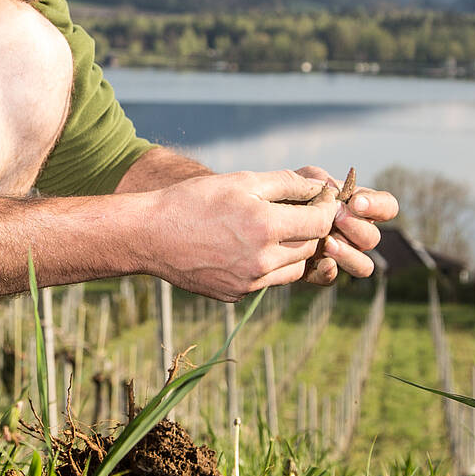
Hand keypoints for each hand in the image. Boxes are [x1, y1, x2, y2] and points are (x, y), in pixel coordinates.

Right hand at [143, 170, 339, 301]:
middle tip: (299, 212)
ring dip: (292, 251)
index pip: (319, 223)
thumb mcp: (241, 181)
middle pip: (309, 247)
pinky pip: (266, 282)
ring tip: (274, 230)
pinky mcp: (235, 295)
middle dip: (309, 229)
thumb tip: (319, 185)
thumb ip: (286, 183)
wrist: (150, 235)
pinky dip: (267, 266)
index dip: (324, 208)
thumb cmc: (194, 201)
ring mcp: (248, 282)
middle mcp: (262, 261)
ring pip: (292, 269)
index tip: (319, 199)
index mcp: (265, 228)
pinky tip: (247, 248)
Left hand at [294, 165, 398, 284]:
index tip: (355, 203)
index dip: (379, 206)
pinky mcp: (320, 271)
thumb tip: (332, 187)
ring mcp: (340, 255)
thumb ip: (316, 178)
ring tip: (327, 243)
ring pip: (364, 265)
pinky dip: (330, 270)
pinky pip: (334, 278)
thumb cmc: (282, 195)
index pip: (387, 207)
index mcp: (357, 208)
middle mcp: (354, 233)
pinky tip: (320, 260)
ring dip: (349, 254)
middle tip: (336, 219)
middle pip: (373, 237)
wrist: (256, 222)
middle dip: (356, 228)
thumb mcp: (297, 180)